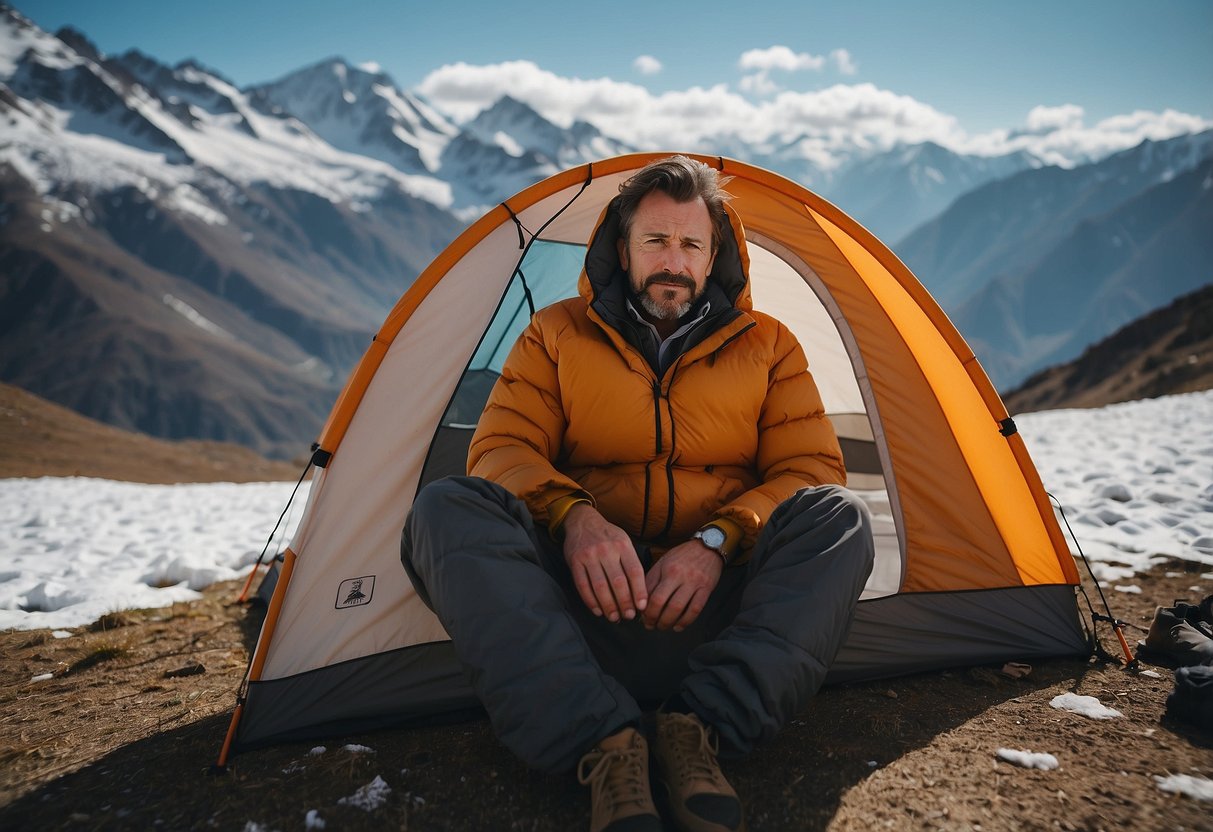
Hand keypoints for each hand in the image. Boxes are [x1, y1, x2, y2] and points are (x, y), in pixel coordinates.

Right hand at [561, 503, 647, 621]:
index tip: (642, 607)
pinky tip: (597, 611)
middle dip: (625, 603)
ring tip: (614, 617)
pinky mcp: (575, 561)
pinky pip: (582, 585)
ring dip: (608, 605)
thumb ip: (631, 562)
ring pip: (600, 586)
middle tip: (629, 616)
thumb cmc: (608, 536)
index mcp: (622, 545)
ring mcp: (589, 555)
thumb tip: (641, 592)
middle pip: (618, 582)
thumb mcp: (624, 541)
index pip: (634, 571)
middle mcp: (606, 549)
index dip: (639, 591)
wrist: (582, 521)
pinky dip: (590, 601)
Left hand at [642, 539, 722, 631]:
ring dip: (668, 622)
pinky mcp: (706, 589)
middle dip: (653, 618)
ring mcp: (694, 582)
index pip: (650, 593)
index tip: (642, 617)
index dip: (644, 609)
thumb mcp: (663, 562)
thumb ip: (653, 580)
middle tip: (650, 625)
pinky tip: (678, 627)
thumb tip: (642, 601)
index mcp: (666, 569)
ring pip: (678, 608)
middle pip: (661, 602)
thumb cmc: (683, 556)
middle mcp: (678, 575)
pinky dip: (686, 621)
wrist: (709, 546)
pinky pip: (695, 609)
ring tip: (663, 627)